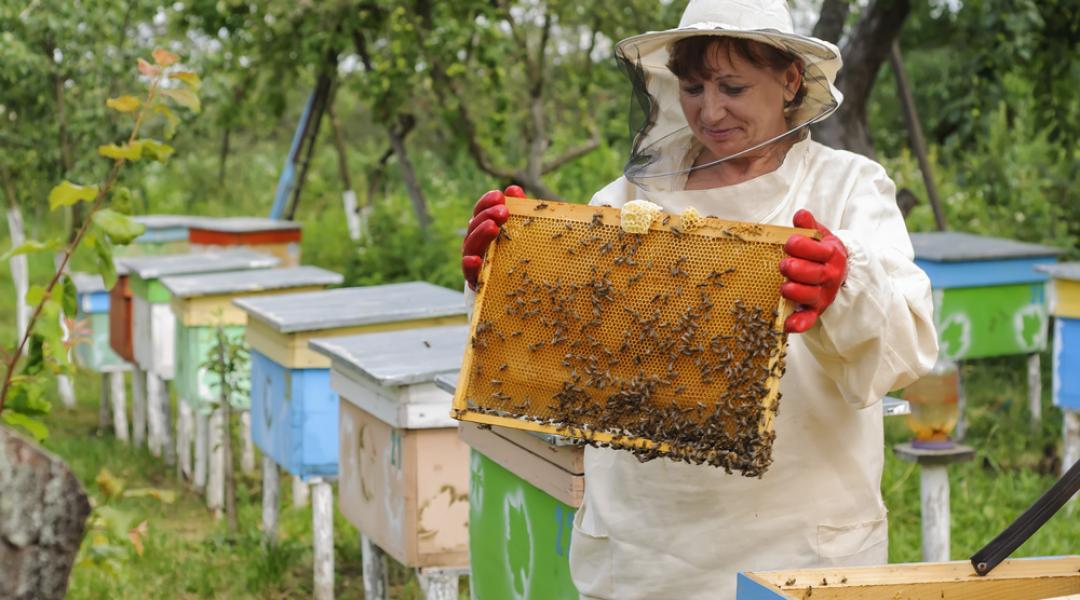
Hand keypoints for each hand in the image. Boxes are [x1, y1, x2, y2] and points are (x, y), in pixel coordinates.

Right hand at [462, 185, 525, 289]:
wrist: (519, 291)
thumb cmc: (520, 253)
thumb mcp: (523, 230)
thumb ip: (518, 209)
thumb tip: (514, 188)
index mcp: (484, 229)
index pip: (480, 211)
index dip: (487, 202)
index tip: (500, 195)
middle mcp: (476, 244)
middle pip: (474, 226)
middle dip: (487, 216)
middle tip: (503, 211)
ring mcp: (474, 262)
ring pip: (470, 245)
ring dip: (480, 234)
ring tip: (493, 227)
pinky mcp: (476, 281)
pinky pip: (469, 273)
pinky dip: (470, 265)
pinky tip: (476, 259)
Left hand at [779, 209, 847, 332]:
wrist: (836, 272)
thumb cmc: (821, 251)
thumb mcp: (819, 236)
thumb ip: (809, 226)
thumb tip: (801, 214)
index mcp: (832, 254)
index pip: (820, 251)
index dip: (803, 247)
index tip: (788, 243)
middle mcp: (830, 276)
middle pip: (816, 275)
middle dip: (798, 269)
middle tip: (784, 265)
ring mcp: (823, 294)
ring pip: (811, 296)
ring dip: (796, 292)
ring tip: (784, 286)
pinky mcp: (816, 310)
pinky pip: (809, 319)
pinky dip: (799, 323)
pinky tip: (787, 325)